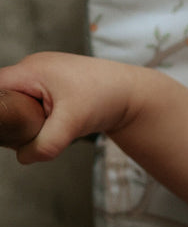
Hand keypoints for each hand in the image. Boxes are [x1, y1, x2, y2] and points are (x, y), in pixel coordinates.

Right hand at [0, 52, 133, 162]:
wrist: (135, 95)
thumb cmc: (107, 97)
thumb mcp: (72, 123)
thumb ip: (44, 144)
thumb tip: (24, 157)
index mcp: (31, 70)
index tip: (9, 129)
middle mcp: (34, 68)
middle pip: (3, 98)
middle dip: (12, 120)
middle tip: (36, 129)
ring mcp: (44, 77)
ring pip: (18, 104)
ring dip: (28, 121)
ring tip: (53, 124)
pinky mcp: (53, 89)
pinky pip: (32, 106)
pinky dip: (40, 119)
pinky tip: (57, 123)